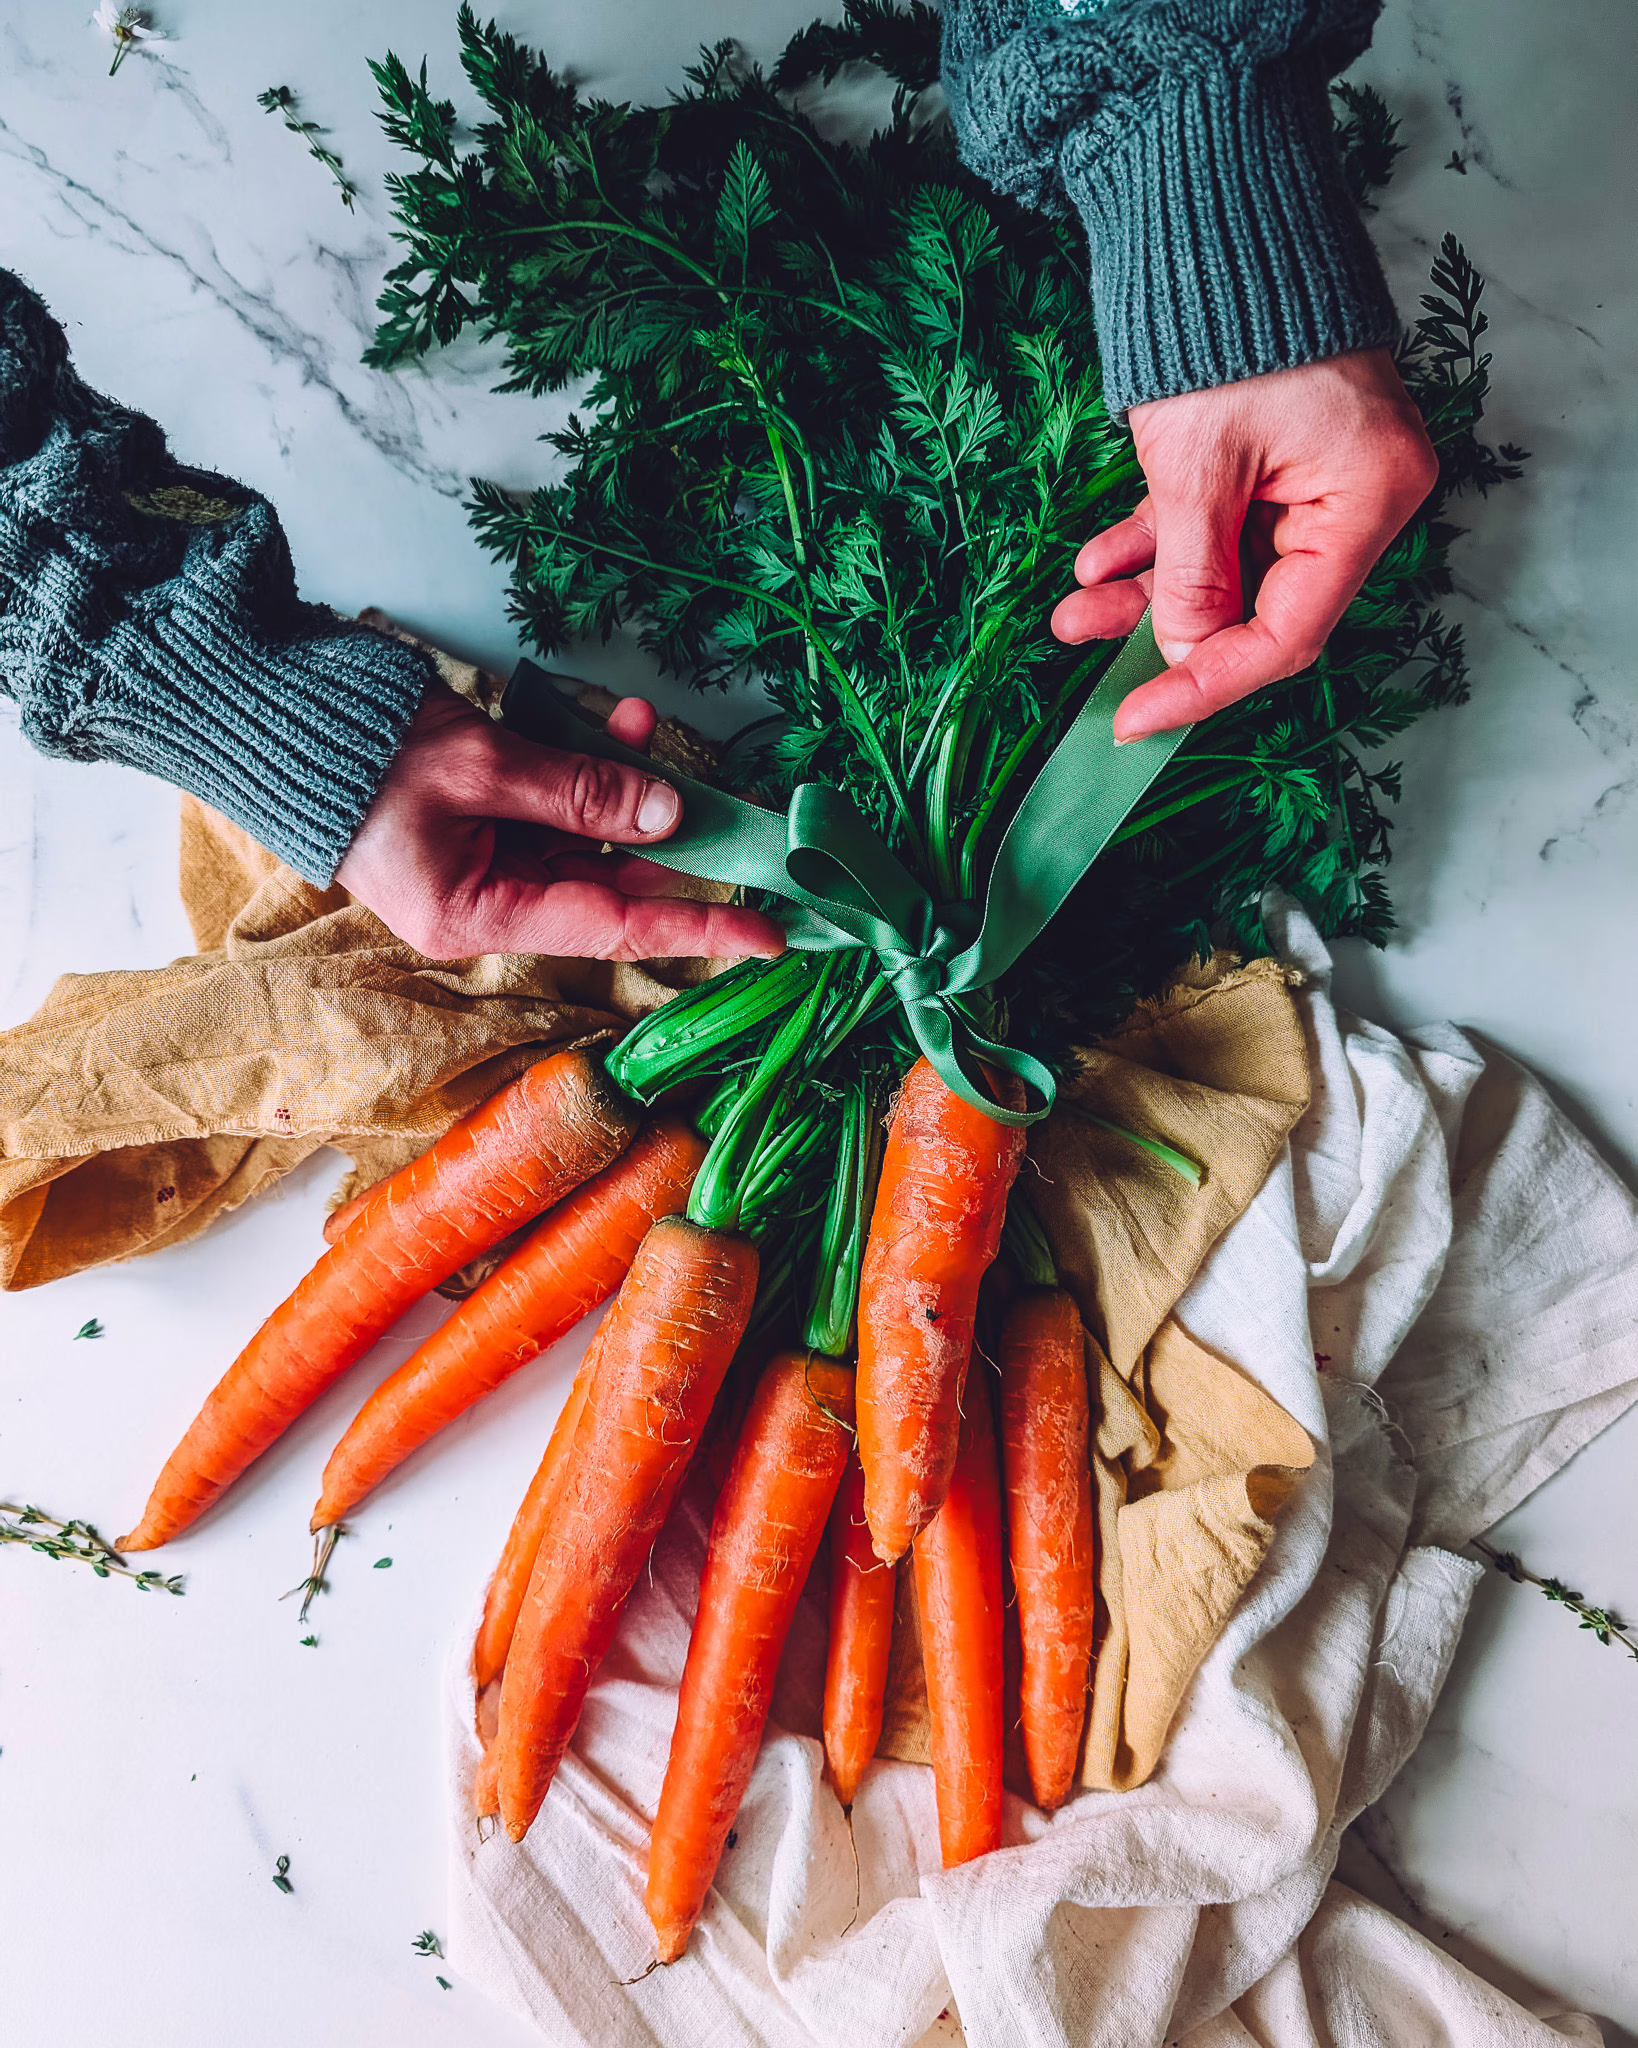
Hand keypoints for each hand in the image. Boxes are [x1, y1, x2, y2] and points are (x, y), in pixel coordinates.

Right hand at [336, 687, 785, 961]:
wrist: (270, 711)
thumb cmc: (358, 752)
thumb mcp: (483, 769)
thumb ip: (581, 793)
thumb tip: (671, 814)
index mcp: (478, 917)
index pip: (613, 927)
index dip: (698, 929)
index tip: (769, 937)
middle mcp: (489, 902)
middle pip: (610, 884)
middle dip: (674, 843)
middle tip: (743, 817)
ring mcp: (486, 862)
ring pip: (591, 838)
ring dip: (631, 788)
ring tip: (652, 730)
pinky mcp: (485, 821)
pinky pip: (561, 806)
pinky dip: (593, 768)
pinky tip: (622, 726)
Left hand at [1050, 349, 1438, 741]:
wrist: (1218, 209)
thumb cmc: (1224, 325)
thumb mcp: (1196, 468)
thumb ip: (1195, 572)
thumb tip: (1186, 654)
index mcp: (1367, 499)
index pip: (1289, 633)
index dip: (1209, 683)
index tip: (1136, 718)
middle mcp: (1355, 496)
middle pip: (1259, 605)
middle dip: (1164, 629)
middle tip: (1085, 645)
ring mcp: (1315, 477)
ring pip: (1227, 567)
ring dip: (1147, 590)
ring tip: (1070, 608)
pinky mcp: (1274, 458)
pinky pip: (1216, 523)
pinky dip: (1158, 544)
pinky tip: (1095, 561)